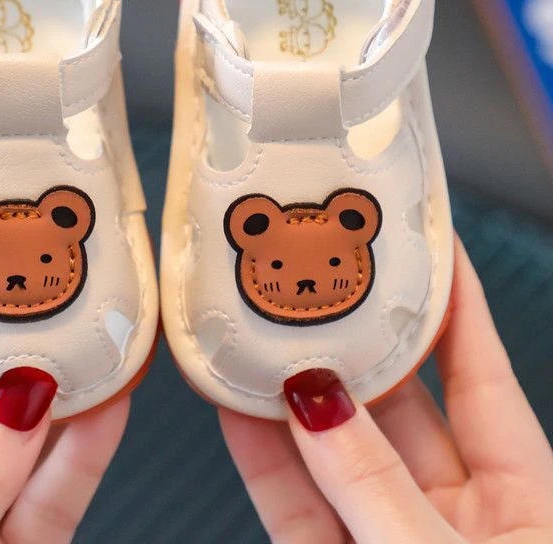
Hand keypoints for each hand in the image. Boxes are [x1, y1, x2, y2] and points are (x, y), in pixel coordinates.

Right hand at [220, 237, 552, 542]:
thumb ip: (377, 484)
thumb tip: (317, 403)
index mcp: (524, 504)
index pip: (481, 374)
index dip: (454, 304)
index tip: (423, 243)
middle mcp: (457, 514)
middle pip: (397, 404)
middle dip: (350, 345)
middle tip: (311, 285)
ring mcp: (389, 536)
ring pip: (334, 452)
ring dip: (291, 399)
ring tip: (255, 337)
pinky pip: (294, 505)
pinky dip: (262, 460)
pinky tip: (234, 410)